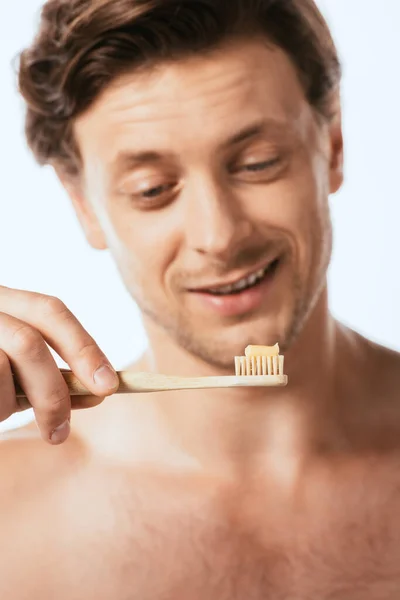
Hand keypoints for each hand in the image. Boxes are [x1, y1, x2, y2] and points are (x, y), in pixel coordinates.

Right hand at [0, 286, 118, 444]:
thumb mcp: (16, 368)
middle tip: (60, 433)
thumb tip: (98, 392)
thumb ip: (54, 376)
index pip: (51, 311)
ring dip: (6, 406)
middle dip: (51, 392)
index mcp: (3, 299)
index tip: (108, 387)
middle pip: (28, 343)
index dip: (83, 347)